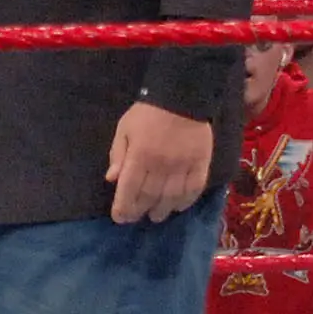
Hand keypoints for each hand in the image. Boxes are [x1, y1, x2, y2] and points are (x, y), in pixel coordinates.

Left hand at [105, 101, 214, 222]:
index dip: (123, 207)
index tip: (120, 217)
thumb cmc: (148, 113)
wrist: (182, 96)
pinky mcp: (201, 163)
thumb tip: (111, 179)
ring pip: (172, 197)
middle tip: (136, 218)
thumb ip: (118, 154)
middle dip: (140, 211)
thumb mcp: (125, 129)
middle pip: (149, 197)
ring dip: (162, 210)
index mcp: (140, 156)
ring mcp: (183, 165)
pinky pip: (194, 189)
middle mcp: (161, 165)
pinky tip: (178, 206)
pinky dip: (186, 201)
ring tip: (156, 215)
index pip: (129, 189)